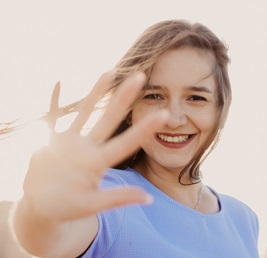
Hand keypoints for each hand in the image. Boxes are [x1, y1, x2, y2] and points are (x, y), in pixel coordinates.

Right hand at [23, 71, 168, 220]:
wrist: (42, 205)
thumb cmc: (65, 209)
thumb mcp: (89, 205)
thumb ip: (116, 199)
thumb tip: (150, 198)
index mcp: (98, 163)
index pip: (126, 142)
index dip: (144, 129)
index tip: (163, 113)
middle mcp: (89, 147)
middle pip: (110, 118)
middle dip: (124, 97)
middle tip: (141, 76)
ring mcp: (71, 141)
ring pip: (86, 111)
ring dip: (96, 91)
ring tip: (110, 72)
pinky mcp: (52, 139)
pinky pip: (54, 116)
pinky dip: (55, 101)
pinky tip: (59, 83)